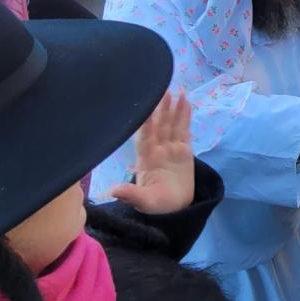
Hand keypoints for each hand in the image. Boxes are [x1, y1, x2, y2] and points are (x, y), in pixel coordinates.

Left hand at [109, 93, 194, 213]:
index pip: (145, 136)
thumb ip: (132, 194)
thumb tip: (113, 191)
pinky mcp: (184, 151)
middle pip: (159, 125)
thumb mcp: (145, 202)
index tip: (145, 108)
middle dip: (161, 108)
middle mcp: (158, 149)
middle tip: (162, 90)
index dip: (145, 122)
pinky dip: (185, 116)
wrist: (175, 210)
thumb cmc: (157, 205)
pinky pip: (184, 130)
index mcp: (146, 159)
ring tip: (177, 90)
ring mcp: (171, 148)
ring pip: (172, 124)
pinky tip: (186, 102)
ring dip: (174, 108)